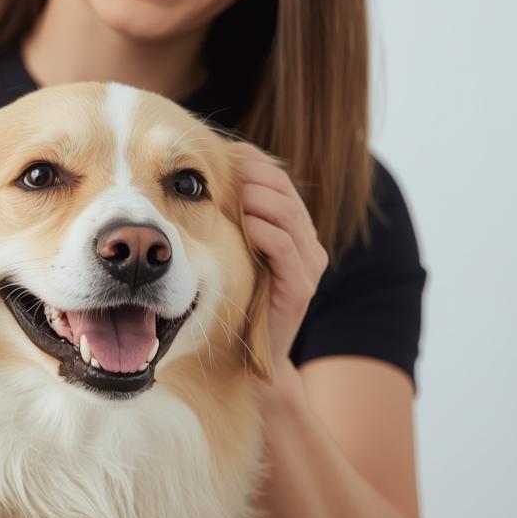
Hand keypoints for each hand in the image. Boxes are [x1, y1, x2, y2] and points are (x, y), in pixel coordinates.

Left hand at [231, 142, 328, 370]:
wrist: (248, 361)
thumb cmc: (236, 301)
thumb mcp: (233, 253)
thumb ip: (231, 218)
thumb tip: (207, 173)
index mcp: (294, 229)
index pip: (277, 180)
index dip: (251, 163)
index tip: (219, 157)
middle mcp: (308, 243)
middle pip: (284, 191)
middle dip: (252, 177)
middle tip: (221, 173)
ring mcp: (309, 265)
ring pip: (286, 214)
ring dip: (257, 200)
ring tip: (232, 196)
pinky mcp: (300, 287)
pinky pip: (284, 247)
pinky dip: (264, 231)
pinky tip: (245, 225)